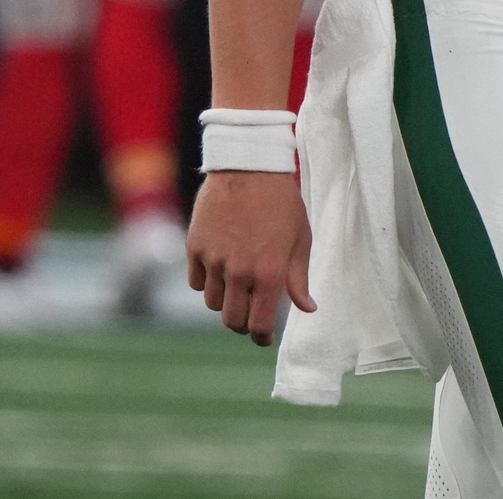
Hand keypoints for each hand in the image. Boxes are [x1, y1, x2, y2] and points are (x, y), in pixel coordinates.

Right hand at [186, 170, 313, 347]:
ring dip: (224, 301)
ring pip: (212, 303)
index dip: (261, 337)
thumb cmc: (281, 201)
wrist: (248, 165)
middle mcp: (239, 271)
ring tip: (235, 288)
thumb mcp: (300, 239)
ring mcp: (214, 259)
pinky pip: (196, 281)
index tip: (263, 336)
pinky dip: (206, 282)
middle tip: (250, 314)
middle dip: (243, 323)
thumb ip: (299, 279)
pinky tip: (218, 270)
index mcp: (268, 273)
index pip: (259, 326)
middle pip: (232, 320)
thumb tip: (307, 309)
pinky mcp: (195, 245)